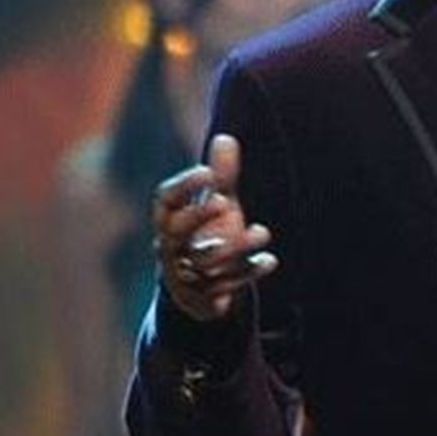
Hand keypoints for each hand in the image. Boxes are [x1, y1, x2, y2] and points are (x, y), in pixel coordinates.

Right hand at [150, 134, 277, 320]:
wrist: (199, 287)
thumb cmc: (206, 234)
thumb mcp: (216, 205)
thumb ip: (221, 177)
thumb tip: (225, 138)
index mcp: (168, 220)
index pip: (166, 201)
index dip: (184, 186)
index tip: (207, 172)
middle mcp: (171, 247)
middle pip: (177, 232)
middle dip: (198, 216)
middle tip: (224, 201)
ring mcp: (185, 274)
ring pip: (205, 262)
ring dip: (236, 247)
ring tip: (264, 232)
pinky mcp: (203, 297)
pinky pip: (224, 286)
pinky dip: (248, 273)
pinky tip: (270, 261)